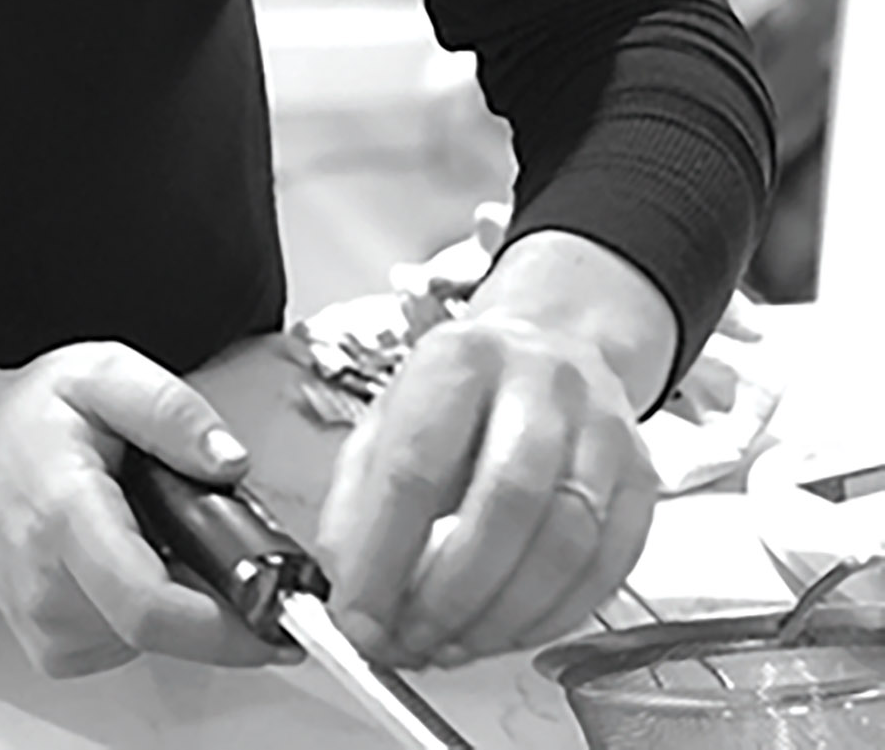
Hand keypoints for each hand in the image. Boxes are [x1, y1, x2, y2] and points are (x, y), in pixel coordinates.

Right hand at [0, 341, 300, 678]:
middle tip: (212, 526)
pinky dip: (153, 605)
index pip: (147, 605)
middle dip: (218, 592)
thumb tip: (230, 459)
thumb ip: (171, 410)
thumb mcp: (101, 374)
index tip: (278, 618)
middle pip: (166, 628)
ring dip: (184, 592)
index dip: (224, 626)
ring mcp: (47, 629)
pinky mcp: (55, 651)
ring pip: (158, 638)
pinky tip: (131, 552)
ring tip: (155, 523)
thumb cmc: (25, 417)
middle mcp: (48, 588)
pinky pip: (134, 643)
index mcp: (62, 515)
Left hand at [316, 308, 657, 668]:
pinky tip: (510, 631)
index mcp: (458, 358)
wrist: (551, 349)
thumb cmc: (461, 397)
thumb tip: (352, 594)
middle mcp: (539, 382)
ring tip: (454, 645)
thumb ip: (359, 503)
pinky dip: (554, 618)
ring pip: (567, 541)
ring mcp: (601, 427)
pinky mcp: (641, 475)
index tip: (360, 617)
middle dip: (453, 593)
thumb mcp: (389, 420)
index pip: (416, 465)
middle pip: (506, 500)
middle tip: (413, 641)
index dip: (383, 555)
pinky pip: (609, 566)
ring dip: (503, 617)